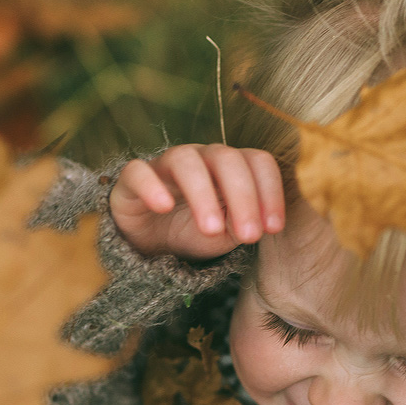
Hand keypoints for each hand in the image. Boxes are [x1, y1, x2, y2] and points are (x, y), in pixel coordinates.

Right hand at [110, 144, 285, 259]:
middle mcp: (201, 157)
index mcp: (230, 166)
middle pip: (227, 158)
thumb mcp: (229, 233)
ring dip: (203, 194)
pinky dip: (151, 186)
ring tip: (211, 229)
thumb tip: (261, 225)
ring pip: (186, 161)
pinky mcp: (132, 180)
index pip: (258, 162)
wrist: (152, 247)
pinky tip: (164, 206)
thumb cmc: (197, 231)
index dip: (270, 191)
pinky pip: (138, 172)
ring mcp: (166, 165)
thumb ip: (246, 224)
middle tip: (249, 236)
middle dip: (243, 197)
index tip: (273, 228)